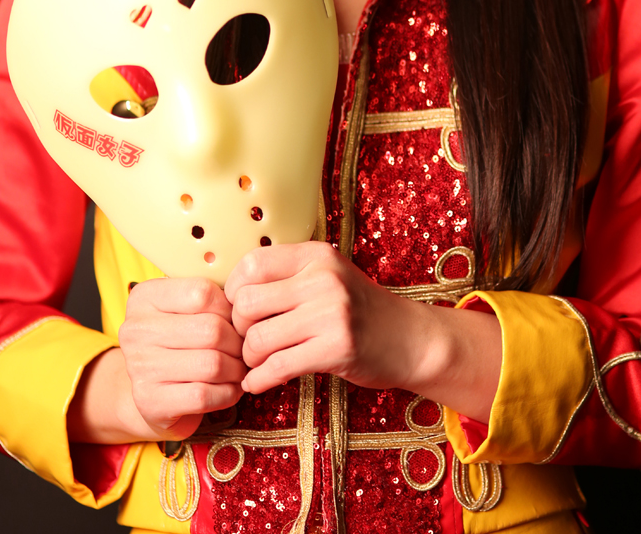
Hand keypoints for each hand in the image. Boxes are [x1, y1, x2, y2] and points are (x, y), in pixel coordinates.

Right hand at [118, 277, 246, 439]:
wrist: (149, 393)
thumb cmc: (177, 343)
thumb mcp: (184, 310)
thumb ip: (211, 298)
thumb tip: (249, 304)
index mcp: (145, 297)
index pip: (202, 293)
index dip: (230, 308)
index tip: (237, 321)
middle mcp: (136, 330)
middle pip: (211, 330)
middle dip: (238, 343)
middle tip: (244, 350)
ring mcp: (139, 367)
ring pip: (212, 364)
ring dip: (236, 370)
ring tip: (239, 369)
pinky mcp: (149, 402)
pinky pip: (204, 396)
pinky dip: (227, 393)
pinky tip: (229, 389)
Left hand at [225, 241, 501, 423]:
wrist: (410, 339)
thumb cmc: (359, 310)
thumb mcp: (328, 277)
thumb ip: (288, 277)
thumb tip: (230, 293)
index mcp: (316, 256)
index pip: (251, 264)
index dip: (234, 290)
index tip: (239, 310)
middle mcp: (322, 278)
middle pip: (247, 303)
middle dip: (239, 329)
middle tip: (250, 340)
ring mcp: (331, 313)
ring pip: (258, 338)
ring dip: (250, 358)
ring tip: (259, 363)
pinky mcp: (336, 348)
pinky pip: (278, 367)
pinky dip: (260, 380)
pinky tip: (258, 384)